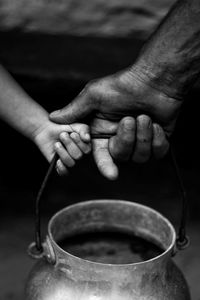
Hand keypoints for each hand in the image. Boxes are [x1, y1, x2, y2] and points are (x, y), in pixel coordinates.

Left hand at [33, 121, 90, 174]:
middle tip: (62, 135)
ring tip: (57, 144)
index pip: (87, 151)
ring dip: (62, 152)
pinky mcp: (61, 167)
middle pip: (78, 156)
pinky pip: (64, 173)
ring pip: (71, 164)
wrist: (47, 131)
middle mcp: (80, 157)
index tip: (72, 134)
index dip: (79, 142)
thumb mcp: (75, 126)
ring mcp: (70, 162)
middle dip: (69, 144)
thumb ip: (84, 129)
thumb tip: (87, 138)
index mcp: (86, 148)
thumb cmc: (63, 128)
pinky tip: (57, 159)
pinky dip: (61, 166)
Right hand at [50, 69, 181, 178]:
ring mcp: (139, 139)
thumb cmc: (123, 85)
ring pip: (140, 156)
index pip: (101, 155)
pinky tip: (156, 124)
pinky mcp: (157, 140)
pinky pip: (158, 153)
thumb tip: (52, 118)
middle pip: (121, 156)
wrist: (154, 79)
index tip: (112, 175)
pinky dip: (158, 139)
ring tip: (145, 117)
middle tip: (130, 119)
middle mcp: (119, 137)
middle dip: (126, 140)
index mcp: (103, 131)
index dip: (106, 166)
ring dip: (143, 136)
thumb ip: (74, 111)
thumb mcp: (94, 96)